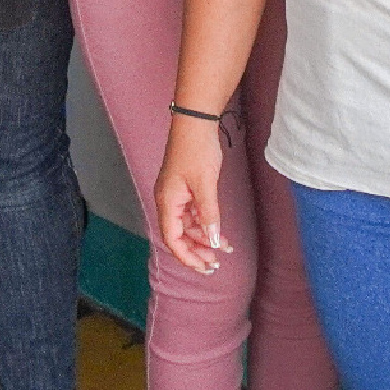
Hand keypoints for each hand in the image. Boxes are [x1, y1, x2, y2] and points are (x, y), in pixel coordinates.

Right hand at [152, 113, 231, 274]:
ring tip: (222, 249)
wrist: (196, 122)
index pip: (172, 239)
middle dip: (196, 250)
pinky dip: (204, 223)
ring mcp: (175, 194)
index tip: (204, 267)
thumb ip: (209, 215)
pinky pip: (192, 213)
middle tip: (215, 264)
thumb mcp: (205, 185)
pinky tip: (217, 230)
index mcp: (167, 202)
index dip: (187, 256)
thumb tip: (214, 241)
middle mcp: (167, 201)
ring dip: (203, 237)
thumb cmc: (197, 150)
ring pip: (187, 225)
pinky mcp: (184, 187)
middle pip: (178, 235)